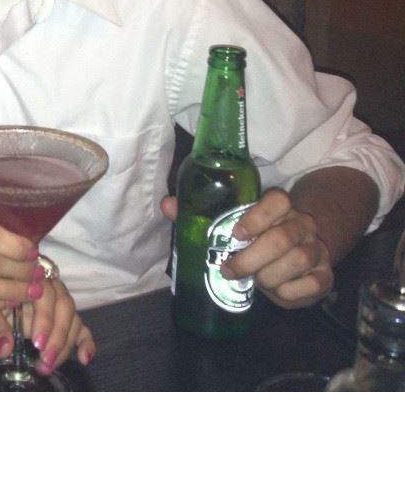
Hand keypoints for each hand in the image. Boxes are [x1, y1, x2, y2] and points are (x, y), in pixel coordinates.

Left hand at [0, 276, 94, 374]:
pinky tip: (85, 358)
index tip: (37, 343)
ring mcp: (57, 300)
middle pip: (64, 306)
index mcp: (27, 276)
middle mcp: (47, 284)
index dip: (45, 318)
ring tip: (48, 366)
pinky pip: (81, 326)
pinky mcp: (63, 317)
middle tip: (43, 361)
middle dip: (57, 336)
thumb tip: (5, 350)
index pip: (45, 293)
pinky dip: (85, 341)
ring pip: (72, 317)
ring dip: (65, 344)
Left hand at [160, 189, 333, 308]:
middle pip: (283, 238)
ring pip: (299, 260)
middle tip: (229, 270)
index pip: (277, 201)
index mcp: (280, 207)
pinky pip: (314, 284)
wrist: (296, 252)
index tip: (235, 234)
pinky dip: (290, 292)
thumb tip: (168, 205)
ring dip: (270, 276)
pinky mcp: (326, 275)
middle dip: (251, 259)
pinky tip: (277, 292)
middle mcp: (302, 224)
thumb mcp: (231, 224)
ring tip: (254, 281)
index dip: (257, 217)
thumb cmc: (255, 238)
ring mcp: (317, 249)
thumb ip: (201, 214)